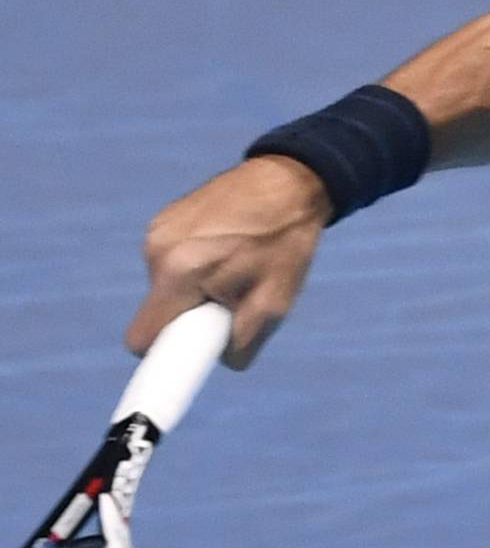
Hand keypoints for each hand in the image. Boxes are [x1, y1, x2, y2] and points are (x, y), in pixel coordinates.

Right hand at [129, 156, 331, 370]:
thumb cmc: (285, 244)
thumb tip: (219, 357)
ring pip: (166, 287)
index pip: (142, 339)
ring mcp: (158, 230)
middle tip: (230, 301)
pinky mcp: (165, 219)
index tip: (176, 365)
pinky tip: (225, 247)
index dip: (160, 357)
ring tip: (235, 266)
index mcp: (180, 273)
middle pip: (158, 313)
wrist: (288, 182)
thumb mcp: (275, 303)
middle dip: (189, 319)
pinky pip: (171, 262)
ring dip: (195, 289)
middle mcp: (158, 250)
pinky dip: (194, 265)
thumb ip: (243, 343)